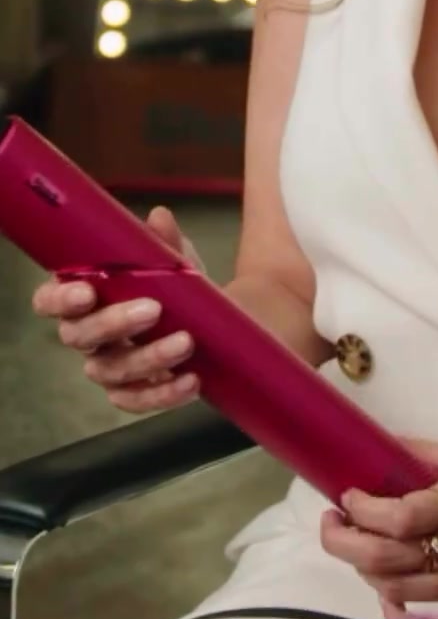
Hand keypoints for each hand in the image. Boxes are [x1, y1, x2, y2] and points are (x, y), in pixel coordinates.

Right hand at [31, 206, 201, 412]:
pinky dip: (164, 394)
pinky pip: (137, 400)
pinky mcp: (131, 392)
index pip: (49, 302)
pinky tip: (191, 380)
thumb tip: (160, 218)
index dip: (60, 300)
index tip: (87, 291)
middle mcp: (87, 335)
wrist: (207, 323)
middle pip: (79, 337)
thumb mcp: (174, 262)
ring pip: (111, 371)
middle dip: (114, 323)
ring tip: (186, 342)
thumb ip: (164, 243)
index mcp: (83, 297)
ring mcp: (107, 367)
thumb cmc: (173, 288)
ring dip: (149, 358)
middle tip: (153, 309)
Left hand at [320, 443, 437, 610]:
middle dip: (343, 544)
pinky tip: (385, 582)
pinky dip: (394, 596)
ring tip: (355, 548)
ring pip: (397, 587)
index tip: (346, 498)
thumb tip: (380, 444)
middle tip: (333, 526)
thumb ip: (428, 455)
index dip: (361, 512)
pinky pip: (422, 607)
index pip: (399, 515)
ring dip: (363, 570)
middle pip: (386, 559)